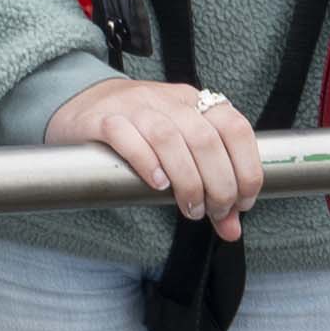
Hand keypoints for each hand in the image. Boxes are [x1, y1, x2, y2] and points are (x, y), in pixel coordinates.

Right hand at [45, 69, 265, 235]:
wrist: (82, 103)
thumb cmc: (139, 133)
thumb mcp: (180, 150)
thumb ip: (209, 186)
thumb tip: (232, 230)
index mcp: (195, 102)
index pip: (235, 128)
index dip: (247, 168)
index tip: (242, 202)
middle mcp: (168, 100)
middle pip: (205, 139)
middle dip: (218, 184)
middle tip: (213, 212)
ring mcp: (134, 106)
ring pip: (168, 137)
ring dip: (187, 180)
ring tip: (189, 208)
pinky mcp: (103, 119)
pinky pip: (126, 136)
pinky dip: (146, 162)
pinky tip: (156, 184)